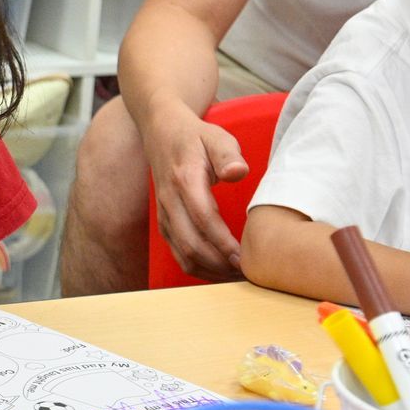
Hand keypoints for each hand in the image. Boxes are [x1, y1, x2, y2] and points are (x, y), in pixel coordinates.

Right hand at [144, 102, 247, 280]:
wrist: (161, 133)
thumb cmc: (195, 136)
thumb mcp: (216, 136)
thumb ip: (228, 154)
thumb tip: (237, 173)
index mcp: (184, 180)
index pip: (203, 218)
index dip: (223, 242)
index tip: (244, 257)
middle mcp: (169, 201)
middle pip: (191, 243)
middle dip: (219, 264)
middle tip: (247, 273)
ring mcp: (164, 214)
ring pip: (182, 254)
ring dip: (210, 270)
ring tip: (236, 276)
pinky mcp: (164, 223)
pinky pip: (178, 253)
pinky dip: (198, 267)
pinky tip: (219, 270)